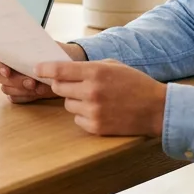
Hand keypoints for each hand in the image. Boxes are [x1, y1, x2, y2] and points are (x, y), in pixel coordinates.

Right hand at [0, 42, 85, 103]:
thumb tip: (30, 58)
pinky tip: (37, 93)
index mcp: (7, 52)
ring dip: (20, 89)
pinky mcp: (18, 93)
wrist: (66, 63)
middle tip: (31, 82)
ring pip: (6, 89)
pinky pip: (15, 98)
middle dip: (15, 80)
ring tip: (38, 87)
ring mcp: (11, 82)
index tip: (8, 71)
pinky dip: (25, 97)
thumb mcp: (46, 46)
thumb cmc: (53, 51)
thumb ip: (35, 50)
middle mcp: (5, 67)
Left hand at [36, 59, 166, 136]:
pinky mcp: (96, 127)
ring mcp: (93, 111)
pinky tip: (100, 112)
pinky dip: (84, 116)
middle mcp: (91, 91)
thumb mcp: (113, 66)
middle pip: (59, 88)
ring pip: (68, 104)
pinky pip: (77, 120)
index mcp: (96, 72)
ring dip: (76, 101)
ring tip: (96, 99)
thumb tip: (64, 69)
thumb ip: (89, 67)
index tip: (37, 69)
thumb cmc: (135, 83)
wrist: (156, 109)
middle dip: (63, 86)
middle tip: (75, 85)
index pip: (60, 70)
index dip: (45, 69)